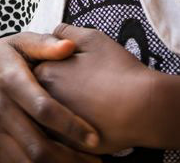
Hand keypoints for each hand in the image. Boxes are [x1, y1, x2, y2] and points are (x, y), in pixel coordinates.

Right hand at [0, 31, 101, 162]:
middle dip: (68, 158)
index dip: (69, 125)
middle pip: (36, 144)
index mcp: (12, 81)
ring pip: (26, 161)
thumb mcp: (20, 42)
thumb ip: (45, 44)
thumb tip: (71, 46)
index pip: (43, 108)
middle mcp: (1, 108)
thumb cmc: (2, 54)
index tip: (94, 137)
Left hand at [35, 24, 153, 154]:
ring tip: (87, 102)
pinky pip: (62, 136)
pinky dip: (70, 129)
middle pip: (40, 93)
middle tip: (81, 83)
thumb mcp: (93, 38)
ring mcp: (55, 128)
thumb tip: (53, 34)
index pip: (37, 67)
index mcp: (47, 73)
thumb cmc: (118, 70)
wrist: (143, 108)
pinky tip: (89, 120)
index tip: (71, 65)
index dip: (54, 64)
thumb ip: (66, 32)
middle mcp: (45, 103)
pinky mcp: (69, 147)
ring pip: (49, 117)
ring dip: (58, 110)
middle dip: (53, 87)